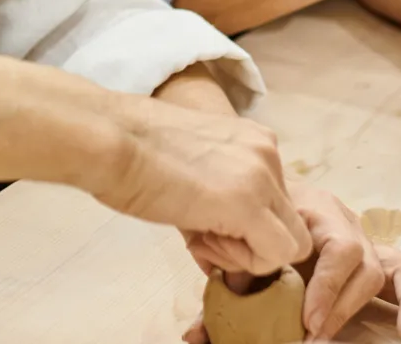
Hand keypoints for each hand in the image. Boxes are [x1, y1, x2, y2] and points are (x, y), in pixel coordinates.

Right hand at [94, 97, 312, 275]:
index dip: (248, 227)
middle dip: (255, 243)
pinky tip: (204, 241)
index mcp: (255, 141)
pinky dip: (245, 262)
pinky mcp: (247, 202)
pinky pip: (276, 253)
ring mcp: (262, 176)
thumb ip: (222, 196)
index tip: (208, 225)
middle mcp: (267, 153)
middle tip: (207, 237)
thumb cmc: (133, 152)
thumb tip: (226, 239)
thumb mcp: (194, 166)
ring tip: (201, 235)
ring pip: (291, 242)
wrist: (109, 139)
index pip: (278, 202)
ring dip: (249, 253)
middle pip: (290, 223)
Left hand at [182, 185, 400, 343]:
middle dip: (344, 305)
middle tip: (320, 335)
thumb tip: (195, 334)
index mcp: (310, 212)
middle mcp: (344, 222)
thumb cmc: (242, 222)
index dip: (326, 287)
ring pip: (394, 265)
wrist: (249, 185)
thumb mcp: (228, 253)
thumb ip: (221, 292)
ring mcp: (364, 238)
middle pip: (363, 261)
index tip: (308, 322)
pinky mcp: (376, 258)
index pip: (335, 246)